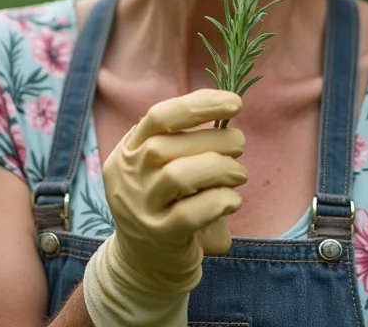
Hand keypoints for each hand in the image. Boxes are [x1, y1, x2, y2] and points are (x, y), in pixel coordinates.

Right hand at [83, 89, 246, 325]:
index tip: (235, 102)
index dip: (198, 104)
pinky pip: (190, 213)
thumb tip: (227, 109)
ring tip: (239, 173)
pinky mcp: (160, 238)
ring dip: (220, 168)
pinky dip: (220, 201)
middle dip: (215, 138)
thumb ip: (183, 140)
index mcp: (128, 151)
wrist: (144, 264)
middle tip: (240, 144)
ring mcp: (140, 208)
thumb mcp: (161, 167)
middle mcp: (127, 177)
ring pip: (178, 176)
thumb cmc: (165, 203)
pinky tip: (233, 201)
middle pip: (167, 145)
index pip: (158, 116)